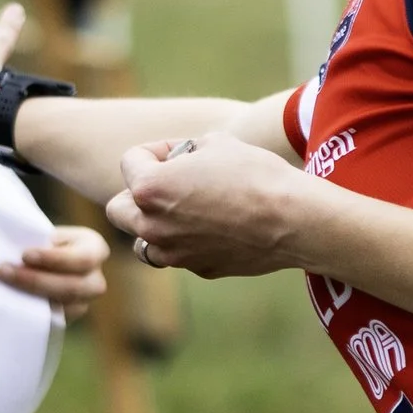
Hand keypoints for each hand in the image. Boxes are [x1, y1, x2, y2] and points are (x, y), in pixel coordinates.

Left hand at [0, 224, 108, 318]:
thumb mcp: (44, 234)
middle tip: (3, 271)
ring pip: (64, 307)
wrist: (40, 261)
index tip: (24, 255)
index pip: (82, 258)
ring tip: (3, 283)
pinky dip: (32, 310)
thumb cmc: (41, 240)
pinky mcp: (68, 317)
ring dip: (30, 296)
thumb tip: (12, 249)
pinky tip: (11, 300)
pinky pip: (54, 320)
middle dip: (35, 280)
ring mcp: (84, 301)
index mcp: (95, 248)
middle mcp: (95, 278)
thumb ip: (37, 240)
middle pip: (73, 287)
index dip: (54, 259)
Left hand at [103, 134, 310, 279]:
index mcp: (149, 189)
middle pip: (118, 209)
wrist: (293, 219)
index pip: (130, 161)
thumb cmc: (254, 173)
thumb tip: (174, 162)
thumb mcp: (215, 143)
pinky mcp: (197, 269)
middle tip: (171, 182)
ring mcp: (173, 253)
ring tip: (187, 207)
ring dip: (155, 223)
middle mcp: (152, 227)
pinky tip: (216, 226)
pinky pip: (177, 253)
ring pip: (143, 239)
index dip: (158, 150)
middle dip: (138, 192)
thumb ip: (181, 153)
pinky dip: (186, 241)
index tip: (184, 152)